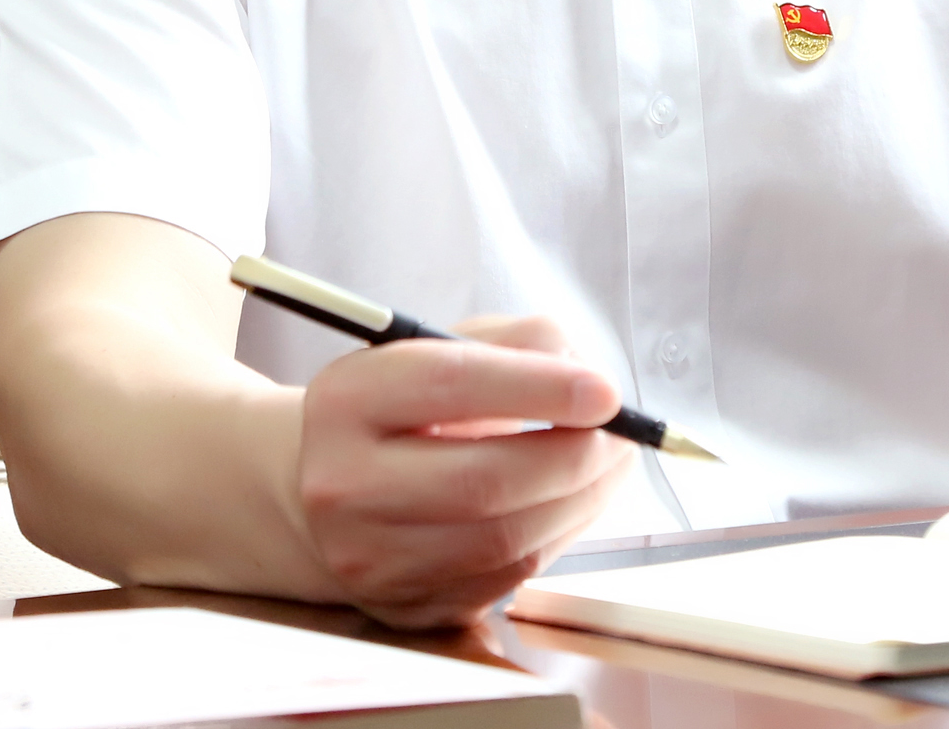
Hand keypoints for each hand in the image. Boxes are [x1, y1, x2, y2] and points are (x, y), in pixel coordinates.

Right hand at [296, 314, 633, 628]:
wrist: (326, 488)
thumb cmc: (401, 409)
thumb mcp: (438, 349)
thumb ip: (515, 343)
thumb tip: (586, 374)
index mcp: (348, 399)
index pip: (453, 384)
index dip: (541, 387)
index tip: (606, 392)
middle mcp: (343, 484)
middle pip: (486, 479)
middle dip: (576, 456)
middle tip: (622, 435)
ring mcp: (371, 557)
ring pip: (506, 540)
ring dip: (581, 501)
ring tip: (608, 465)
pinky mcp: (406, 607)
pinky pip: (507, 578)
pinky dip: (557, 537)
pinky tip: (570, 504)